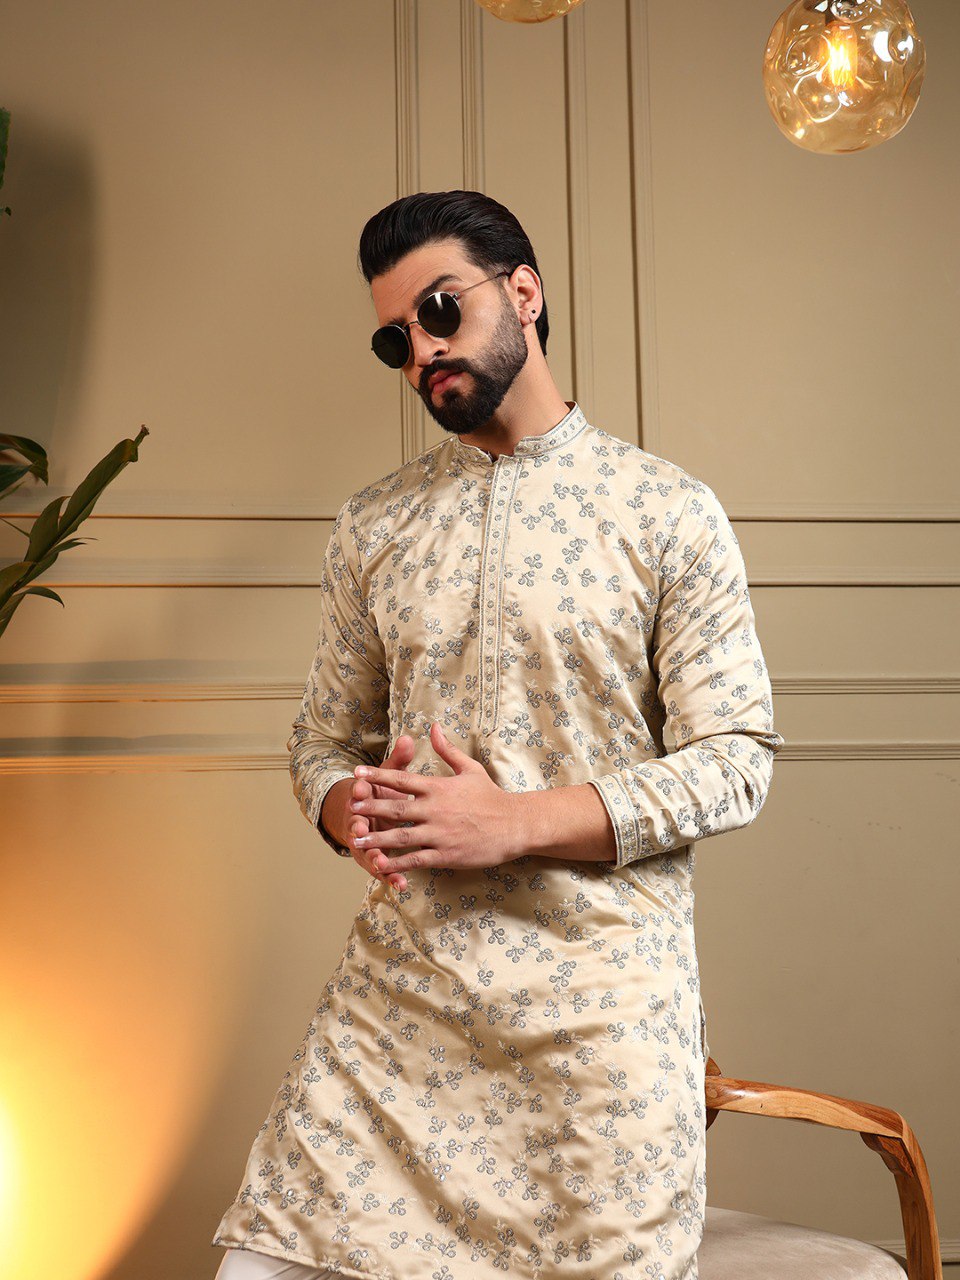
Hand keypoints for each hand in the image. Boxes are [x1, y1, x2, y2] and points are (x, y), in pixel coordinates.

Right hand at [347, 734, 419, 890]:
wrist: (363, 817)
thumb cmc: (382, 793)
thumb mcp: (389, 775)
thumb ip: (398, 760)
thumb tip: (407, 738)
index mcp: (365, 798)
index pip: (359, 792)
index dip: (359, 790)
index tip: (360, 788)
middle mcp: (361, 820)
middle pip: (358, 823)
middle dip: (359, 826)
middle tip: (361, 828)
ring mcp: (367, 842)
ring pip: (368, 850)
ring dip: (373, 856)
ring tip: (379, 863)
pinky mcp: (375, 858)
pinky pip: (383, 869)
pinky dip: (390, 876)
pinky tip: (400, 884)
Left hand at [349, 722, 523, 874]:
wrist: (514, 825)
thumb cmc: (490, 797)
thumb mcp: (470, 768)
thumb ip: (447, 750)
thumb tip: (434, 726)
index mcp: (438, 787)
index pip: (401, 779)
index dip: (377, 775)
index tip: (357, 773)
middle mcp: (435, 809)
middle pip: (394, 807)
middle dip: (369, 806)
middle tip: (349, 806)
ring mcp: (439, 833)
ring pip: (400, 836)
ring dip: (376, 837)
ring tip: (356, 839)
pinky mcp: (445, 854)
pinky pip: (416, 859)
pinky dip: (397, 862)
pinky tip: (381, 864)